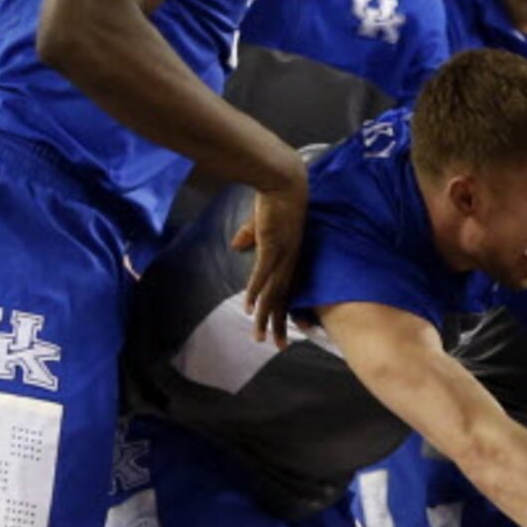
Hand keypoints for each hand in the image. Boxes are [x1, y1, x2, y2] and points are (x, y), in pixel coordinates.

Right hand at [232, 174, 308, 347]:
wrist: (284, 180)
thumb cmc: (274, 198)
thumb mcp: (260, 222)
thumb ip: (249, 235)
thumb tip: (236, 245)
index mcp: (291, 256)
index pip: (289, 289)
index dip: (286, 310)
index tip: (289, 329)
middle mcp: (290, 260)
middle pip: (285, 298)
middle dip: (281, 324)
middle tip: (280, 346)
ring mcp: (282, 254)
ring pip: (274, 293)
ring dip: (265, 316)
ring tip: (261, 337)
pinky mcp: (272, 245)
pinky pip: (262, 275)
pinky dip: (255, 292)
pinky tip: (249, 308)